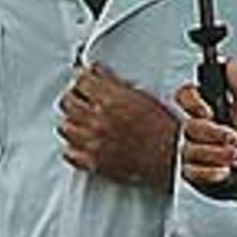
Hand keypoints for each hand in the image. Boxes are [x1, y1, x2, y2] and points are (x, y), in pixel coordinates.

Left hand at [57, 63, 182, 189]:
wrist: (172, 156)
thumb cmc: (163, 129)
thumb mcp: (141, 96)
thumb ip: (115, 84)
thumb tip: (99, 74)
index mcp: (110, 100)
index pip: (81, 81)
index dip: (83, 79)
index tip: (84, 80)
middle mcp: (98, 120)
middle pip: (67, 102)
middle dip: (74, 98)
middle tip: (81, 98)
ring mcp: (93, 142)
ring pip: (64, 126)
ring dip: (72, 121)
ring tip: (82, 121)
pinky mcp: (93, 162)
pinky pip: (69, 152)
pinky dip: (72, 147)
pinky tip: (82, 142)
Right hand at [173, 60, 236, 202]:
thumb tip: (229, 63)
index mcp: (209, 109)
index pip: (185, 96)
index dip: (192, 102)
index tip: (209, 111)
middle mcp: (198, 129)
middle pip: (188, 126)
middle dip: (215, 134)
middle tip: (236, 138)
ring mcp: (194, 151)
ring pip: (190, 151)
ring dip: (219, 154)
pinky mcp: (193, 173)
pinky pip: (192, 172)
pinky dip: (213, 172)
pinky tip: (226, 171)